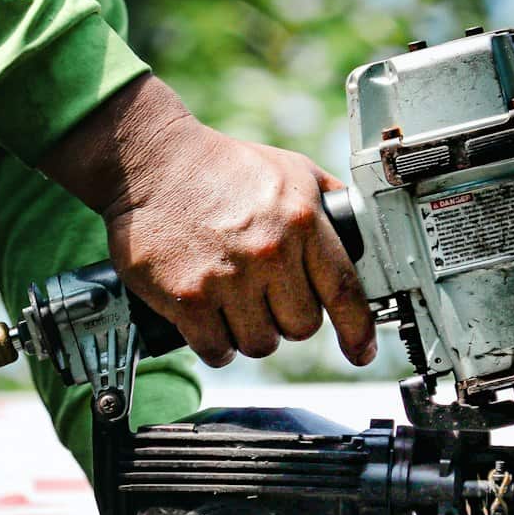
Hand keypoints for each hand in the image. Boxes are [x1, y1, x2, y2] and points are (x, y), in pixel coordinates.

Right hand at [39, 76, 376, 368]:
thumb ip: (327, 202)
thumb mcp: (290, 170)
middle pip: (301, 327)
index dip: (357, 331)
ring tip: (234, 306)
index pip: (344, 291)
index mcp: (302, 222)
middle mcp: (270, 253)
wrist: (152, 162)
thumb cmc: (220, 166)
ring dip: (249, 333)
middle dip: (287, 319)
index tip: (360, 352)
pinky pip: (218, 350)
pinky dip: (215, 344)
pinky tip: (209, 323)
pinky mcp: (190, 299)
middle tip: (267, 300)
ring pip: (260, 344)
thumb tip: (358, 236)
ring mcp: (229, 279)